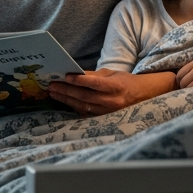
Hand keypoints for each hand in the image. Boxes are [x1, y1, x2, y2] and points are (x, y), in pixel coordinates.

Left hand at [48, 69, 175, 115]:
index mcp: (116, 87)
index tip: (66, 76)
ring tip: (54, 93)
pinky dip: (73, 106)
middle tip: (52, 85)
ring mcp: (107, 111)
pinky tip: (63, 101)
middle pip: (85, 96)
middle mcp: (111, 101)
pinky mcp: (103, 118)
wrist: (140, 97)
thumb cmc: (124, 82)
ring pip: (82, 105)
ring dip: (66, 99)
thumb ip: (94, 75)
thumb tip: (75, 74)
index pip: (95, 83)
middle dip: (67, 91)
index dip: (80, 81)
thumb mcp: (112, 74)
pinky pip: (85, 112)